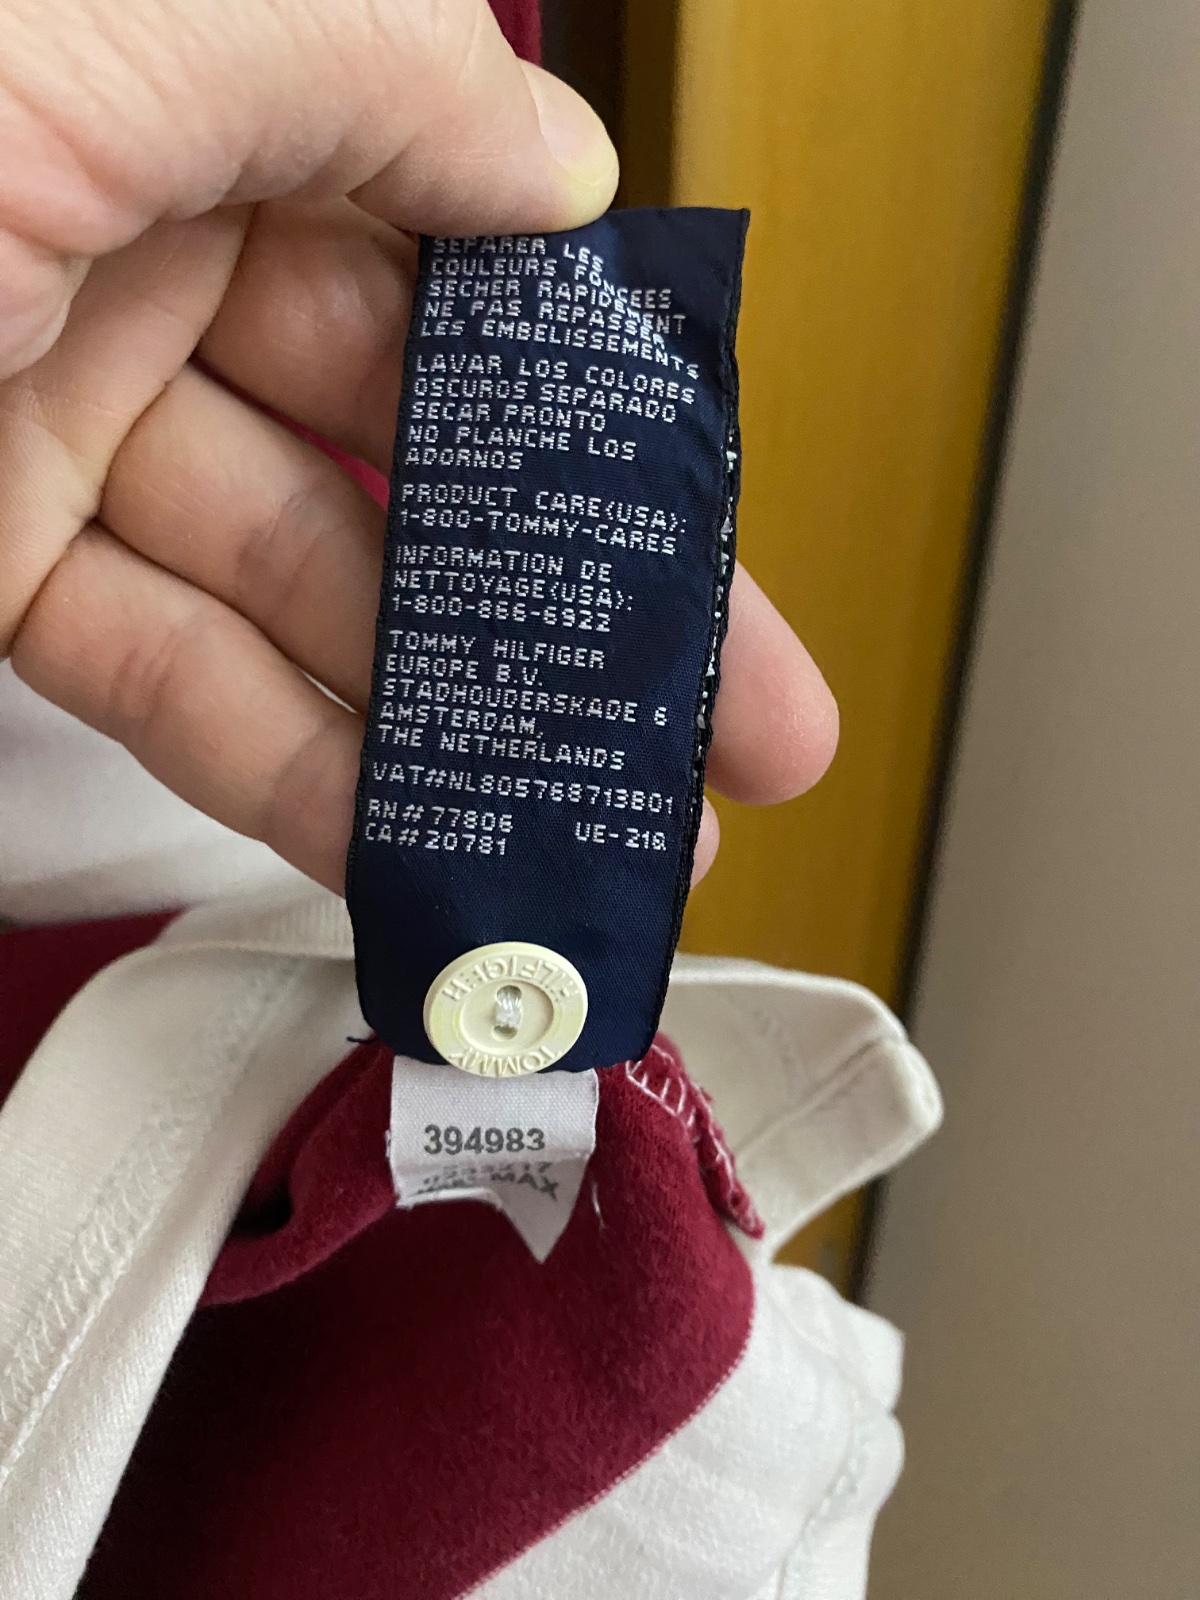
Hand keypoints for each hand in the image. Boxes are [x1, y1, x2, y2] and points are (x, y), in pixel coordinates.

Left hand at [0, 0, 836, 889]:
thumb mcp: (153, 9)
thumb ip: (384, 72)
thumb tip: (564, 175)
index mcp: (222, 96)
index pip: (468, 281)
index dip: (605, 411)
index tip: (711, 523)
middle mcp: (155, 257)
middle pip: (421, 465)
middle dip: (578, 606)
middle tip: (716, 722)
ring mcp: (69, 418)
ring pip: (306, 600)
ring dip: (455, 727)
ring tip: (594, 829)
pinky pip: (165, 677)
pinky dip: (288, 773)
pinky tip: (409, 847)